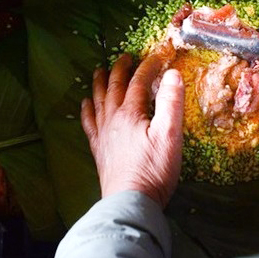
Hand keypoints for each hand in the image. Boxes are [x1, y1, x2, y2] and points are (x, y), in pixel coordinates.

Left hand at [81, 53, 184, 207]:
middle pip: (114, 86)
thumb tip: (172, 74)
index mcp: (131, 113)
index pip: (139, 82)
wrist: (130, 201)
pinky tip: (85, 104)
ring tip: (99, 71)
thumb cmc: (154, 170)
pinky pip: (88, 122)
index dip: (149, 67)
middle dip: (121, 69)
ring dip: (100, 83)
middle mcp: (113, 119)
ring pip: (98, 100)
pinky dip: (86, 109)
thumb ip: (171, 102)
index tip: (159, 56)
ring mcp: (103, 134)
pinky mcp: (99, 149)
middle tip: (125, 57)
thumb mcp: (170, 135)